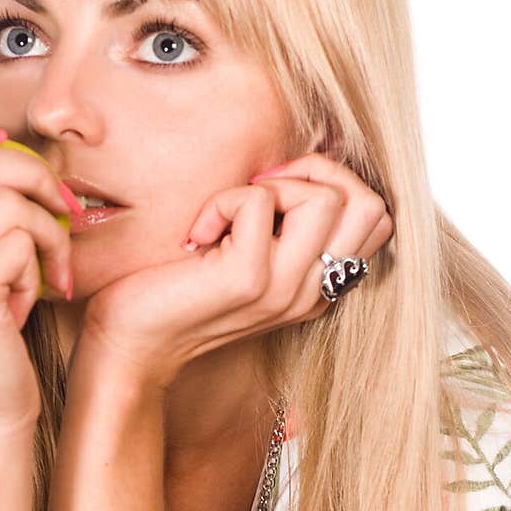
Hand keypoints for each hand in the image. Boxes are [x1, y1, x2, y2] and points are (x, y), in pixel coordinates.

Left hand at [80, 153, 393, 390]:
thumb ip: (283, 225)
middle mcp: (312, 292)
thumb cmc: (177, 293)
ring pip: (327, 198)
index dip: (335, 183)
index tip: (277, 192)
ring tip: (231, 212)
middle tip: (261, 189)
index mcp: (317, 286)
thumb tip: (302, 163)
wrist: (133, 347)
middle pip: (371, 204)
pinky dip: (224, 200)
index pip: (378, 219)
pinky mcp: (249, 279)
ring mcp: (285, 289)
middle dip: (317, 172)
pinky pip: (260, 200)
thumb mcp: (245, 254)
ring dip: (273, 185)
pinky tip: (198, 235)